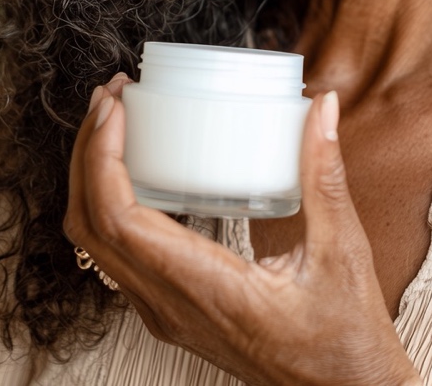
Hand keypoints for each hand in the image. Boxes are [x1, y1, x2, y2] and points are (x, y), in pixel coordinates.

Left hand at [64, 75, 422, 385]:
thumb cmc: (344, 336)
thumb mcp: (342, 250)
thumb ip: (325, 174)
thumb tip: (321, 107)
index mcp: (205, 290)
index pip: (120, 222)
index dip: (104, 157)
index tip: (116, 106)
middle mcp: (170, 306)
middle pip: (90, 227)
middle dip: (88, 153)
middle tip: (110, 96)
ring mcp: (165, 313)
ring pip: (95, 243)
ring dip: (92, 176)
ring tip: (115, 120)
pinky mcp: (172, 310)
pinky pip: (117, 254)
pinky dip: (109, 201)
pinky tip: (138, 166)